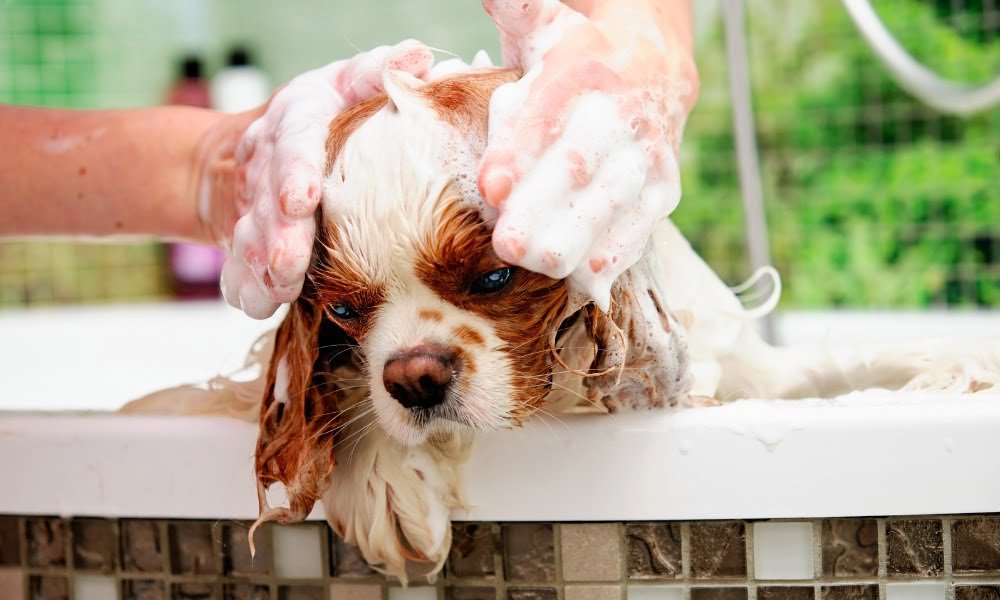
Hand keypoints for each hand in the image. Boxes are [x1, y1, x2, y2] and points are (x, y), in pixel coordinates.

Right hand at [198, 40, 434, 318]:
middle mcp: (268, 156)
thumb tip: (419, 56)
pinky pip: (236, 263)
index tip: (303, 200)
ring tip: (280, 289)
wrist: (266, 141)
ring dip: (262, 265)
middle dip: (278, 234)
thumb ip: (380, 71)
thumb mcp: (351, 82)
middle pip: (268, 198)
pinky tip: (258, 304)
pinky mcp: (244, 233)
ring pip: (250, 234)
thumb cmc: (334, 111)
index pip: (294, 137)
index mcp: (298, 115)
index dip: (296, 169)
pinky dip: (244, 286)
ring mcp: (253, 198)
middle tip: (290, 265)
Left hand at [479, 0, 697, 308]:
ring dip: (577, 237)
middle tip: (509, 244)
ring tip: (541, 264)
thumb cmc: (574, 55)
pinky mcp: (664, 188)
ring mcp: (649, 152)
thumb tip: (479, 12)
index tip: (491, 186)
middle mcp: (622, 111)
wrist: (654, 62)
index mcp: (583, 68)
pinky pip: (643, 224)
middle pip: (582, 164)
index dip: (520, 151)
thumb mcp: (540, 29)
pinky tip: (589, 275)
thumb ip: (512, 24)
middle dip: (544, 207)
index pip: (549, 112)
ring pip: (615, 200)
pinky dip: (617, 251)